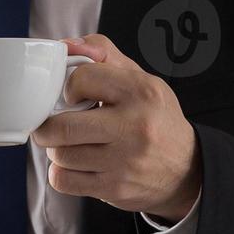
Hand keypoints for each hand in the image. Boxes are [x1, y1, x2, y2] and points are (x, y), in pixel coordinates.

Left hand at [33, 35, 201, 222]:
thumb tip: (65, 45)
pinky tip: (77, 165)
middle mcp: (134, 126)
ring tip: (73, 144)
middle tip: (54, 124)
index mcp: (141, 91)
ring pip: (59, 155)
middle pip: (60, 126)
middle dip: (48, 126)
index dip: (68, 87)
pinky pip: (63, 180)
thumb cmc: (153, 119)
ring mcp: (124, 161)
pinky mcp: (114, 188)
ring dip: (58, 150)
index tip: (72, 96)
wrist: (185, 170)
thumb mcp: (140, 79)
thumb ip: (103, 55)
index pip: (80, 79)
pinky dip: (61, 173)